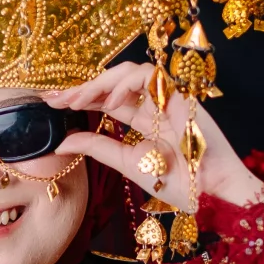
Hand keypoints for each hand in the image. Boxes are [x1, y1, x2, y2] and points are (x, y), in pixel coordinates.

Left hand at [44, 64, 263, 210]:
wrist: (209, 193)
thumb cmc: (177, 182)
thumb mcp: (127, 163)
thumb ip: (97, 147)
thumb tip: (61, 144)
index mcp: (144, 119)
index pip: (108, 99)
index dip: (82, 97)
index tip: (53, 103)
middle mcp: (154, 105)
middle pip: (115, 82)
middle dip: (84, 87)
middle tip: (59, 99)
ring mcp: (167, 98)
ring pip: (130, 70)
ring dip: (101, 82)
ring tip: (80, 101)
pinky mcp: (179, 95)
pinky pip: (149, 75)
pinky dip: (125, 83)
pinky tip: (109, 101)